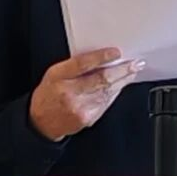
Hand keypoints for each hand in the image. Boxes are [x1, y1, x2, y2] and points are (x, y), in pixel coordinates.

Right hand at [29, 47, 145, 140]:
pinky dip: (116, 92)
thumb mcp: (55, 73)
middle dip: (121, 70)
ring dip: (123, 81)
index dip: (102, 57)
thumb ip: (75, 65)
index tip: (116, 53)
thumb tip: (100, 58)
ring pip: (108, 91)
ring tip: (132, 72)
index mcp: (59, 76)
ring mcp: (80, 107)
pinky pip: (106, 102)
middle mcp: (70, 92)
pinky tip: (121, 85)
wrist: (42, 122)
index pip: (83, 64)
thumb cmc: (49, 94)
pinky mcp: (88, 118)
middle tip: (134, 64)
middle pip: (101, 79)